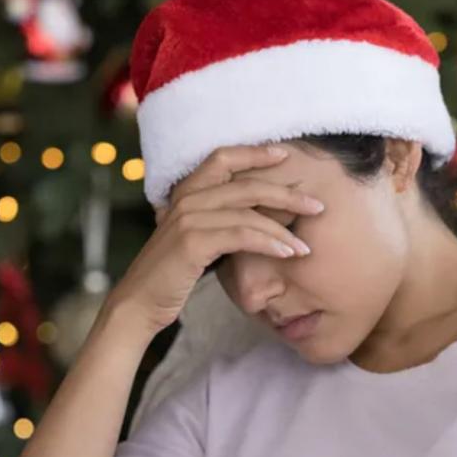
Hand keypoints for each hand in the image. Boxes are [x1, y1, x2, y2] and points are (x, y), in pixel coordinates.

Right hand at [110, 144, 323, 336]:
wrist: (139, 303)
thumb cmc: (171, 276)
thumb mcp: (195, 240)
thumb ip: (218, 222)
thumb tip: (260, 216)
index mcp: (185, 193)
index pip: (222, 158)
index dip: (254, 152)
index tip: (285, 154)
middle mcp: (186, 199)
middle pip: (246, 184)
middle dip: (287, 194)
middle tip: (317, 206)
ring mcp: (188, 218)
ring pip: (249, 211)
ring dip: (284, 228)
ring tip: (305, 246)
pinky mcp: (193, 241)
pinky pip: (242, 235)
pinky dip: (269, 242)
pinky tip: (288, 253)